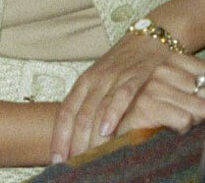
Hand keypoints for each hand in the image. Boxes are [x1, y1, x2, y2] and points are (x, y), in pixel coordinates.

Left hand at [49, 32, 204, 162]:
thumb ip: (92, 103)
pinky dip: (113, 113)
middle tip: (73, 166)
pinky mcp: (136, 75)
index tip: (55, 160)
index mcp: (85, 81)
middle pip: (80, 116)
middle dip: (74, 143)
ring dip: (90, 136)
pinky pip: (122, 96)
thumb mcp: (103, 80)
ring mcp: (115, 76)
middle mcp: (96, 79)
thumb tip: (79, 137)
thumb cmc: (125, 64)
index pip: (66, 112)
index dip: (59, 137)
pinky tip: (107, 131)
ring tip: (86, 158)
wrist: (150, 38)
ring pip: (97, 109)